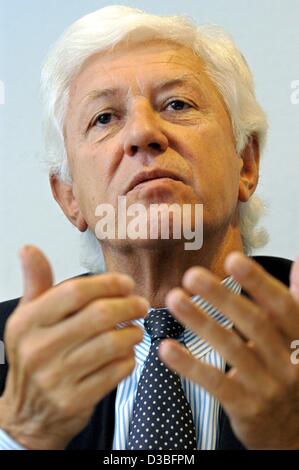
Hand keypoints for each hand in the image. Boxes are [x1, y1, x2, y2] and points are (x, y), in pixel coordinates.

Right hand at [0, 245, 148, 449]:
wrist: (27, 412)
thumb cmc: (35, 355)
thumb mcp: (29, 317)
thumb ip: (36, 283)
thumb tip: (29, 249)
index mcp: (28, 322)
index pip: (75, 292)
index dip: (108, 284)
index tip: (126, 283)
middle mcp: (39, 349)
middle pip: (100, 316)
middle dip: (130, 306)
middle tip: (141, 304)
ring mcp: (56, 378)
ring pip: (113, 344)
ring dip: (133, 333)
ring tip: (136, 328)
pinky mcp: (75, 400)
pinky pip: (116, 372)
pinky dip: (129, 359)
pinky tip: (127, 353)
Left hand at [159, 252, 298, 448]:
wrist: (293, 432)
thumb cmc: (289, 372)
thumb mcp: (298, 337)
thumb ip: (297, 299)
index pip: (282, 305)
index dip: (258, 281)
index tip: (232, 260)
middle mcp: (289, 362)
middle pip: (254, 323)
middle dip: (221, 297)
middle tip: (191, 275)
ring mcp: (267, 386)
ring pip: (231, 349)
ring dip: (199, 322)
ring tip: (174, 299)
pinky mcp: (245, 407)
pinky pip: (215, 382)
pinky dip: (189, 365)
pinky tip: (166, 348)